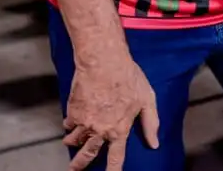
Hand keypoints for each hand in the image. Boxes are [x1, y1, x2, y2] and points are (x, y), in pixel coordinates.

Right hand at [63, 54, 159, 169]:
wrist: (103, 61)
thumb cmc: (128, 77)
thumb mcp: (147, 99)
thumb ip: (151, 123)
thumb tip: (154, 143)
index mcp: (119, 130)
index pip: (116, 158)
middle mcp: (100, 130)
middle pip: (87, 155)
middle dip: (79, 165)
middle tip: (73, 170)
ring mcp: (84, 122)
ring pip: (74, 140)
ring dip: (72, 143)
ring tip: (70, 143)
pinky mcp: (72, 111)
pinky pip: (68, 124)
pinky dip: (69, 124)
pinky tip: (71, 122)